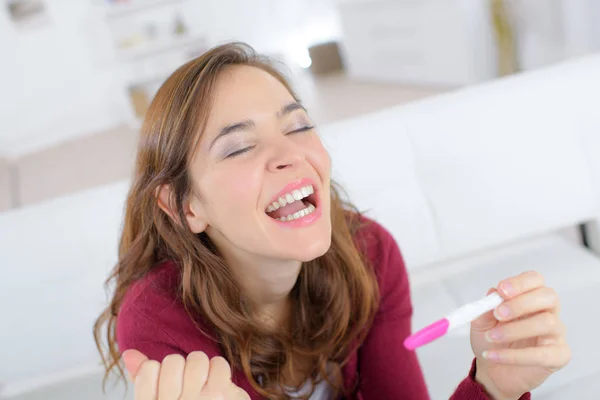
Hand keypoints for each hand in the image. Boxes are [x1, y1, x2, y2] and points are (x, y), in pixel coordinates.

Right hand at [122, 349, 249, 399]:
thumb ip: (143, 378)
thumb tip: (129, 354)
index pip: (148, 370)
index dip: (158, 369)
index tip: (167, 385)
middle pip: (173, 361)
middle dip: (182, 367)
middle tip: (187, 384)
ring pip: (196, 359)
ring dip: (202, 366)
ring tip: (203, 383)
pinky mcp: (220, 396)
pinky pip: (218, 364)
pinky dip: (220, 369)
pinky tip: (219, 384)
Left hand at [470, 271, 570, 398]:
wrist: (492, 370)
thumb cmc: (491, 340)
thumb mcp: (481, 322)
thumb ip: (485, 308)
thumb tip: (492, 293)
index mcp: (530, 297)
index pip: (535, 280)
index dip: (520, 283)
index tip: (501, 290)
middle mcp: (547, 312)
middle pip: (548, 296)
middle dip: (522, 302)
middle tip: (499, 314)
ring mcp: (555, 333)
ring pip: (547, 322)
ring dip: (515, 329)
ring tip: (492, 337)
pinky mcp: (558, 356)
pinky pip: (542, 354)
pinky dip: (514, 356)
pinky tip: (494, 356)